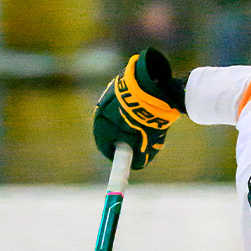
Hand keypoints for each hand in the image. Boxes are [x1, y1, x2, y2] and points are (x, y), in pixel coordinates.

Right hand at [93, 48, 185, 169]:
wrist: (150, 87)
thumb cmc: (145, 119)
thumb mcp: (146, 144)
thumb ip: (140, 158)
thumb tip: (138, 165)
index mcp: (102, 128)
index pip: (104, 147)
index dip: (115, 155)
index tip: (125, 159)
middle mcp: (100, 112)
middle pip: (108, 130)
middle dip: (120, 138)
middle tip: (134, 143)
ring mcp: (107, 96)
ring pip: (114, 115)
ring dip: (124, 122)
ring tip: (141, 125)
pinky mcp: (117, 85)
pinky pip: (121, 103)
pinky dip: (129, 109)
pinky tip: (142, 110)